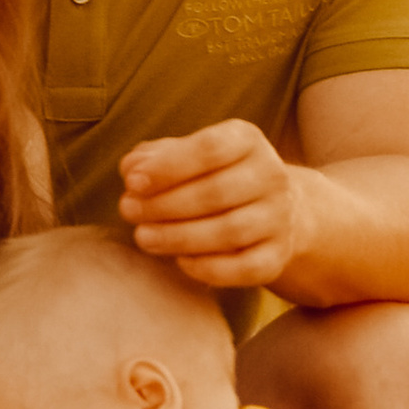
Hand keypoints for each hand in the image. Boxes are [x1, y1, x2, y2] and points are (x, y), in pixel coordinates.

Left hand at [118, 121, 303, 289]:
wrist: (274, 210)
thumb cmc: (215, 177)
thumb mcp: (188, 156)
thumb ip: (155, 157)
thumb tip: (132, 168)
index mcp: (247, 141)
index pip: (211, 149)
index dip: (168, 167)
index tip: (132, 182)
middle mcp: (272, 175)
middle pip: (216, 192)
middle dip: (164, 205)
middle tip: (128, 211)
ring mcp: (279, 217)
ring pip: (230, 231)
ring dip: (179, 237)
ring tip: (144, 237)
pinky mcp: (278, 255)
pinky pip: (245, 267)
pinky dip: (208, 267)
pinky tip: (180, 261)